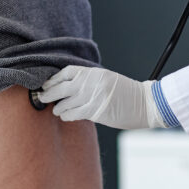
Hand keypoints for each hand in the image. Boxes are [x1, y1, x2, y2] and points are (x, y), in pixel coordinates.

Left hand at [38, 66, 166, 129]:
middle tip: (42, 96)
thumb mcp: (108, 80)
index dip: (54, 78)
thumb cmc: (127, 93)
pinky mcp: (96, 111)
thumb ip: (90, 81)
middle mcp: (92, 83)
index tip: (47, 83)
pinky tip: (65, 116)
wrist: (146, 104)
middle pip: (62, 87)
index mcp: (95, 73)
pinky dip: (67, 115)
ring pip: (65, 102)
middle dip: (49, 93)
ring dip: (58, 107)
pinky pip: (74, 114)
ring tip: (56, 109)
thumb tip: (69, 87)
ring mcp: (94, 97)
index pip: (68, 72)